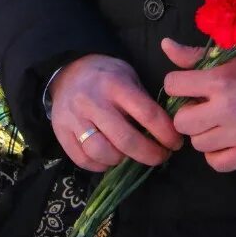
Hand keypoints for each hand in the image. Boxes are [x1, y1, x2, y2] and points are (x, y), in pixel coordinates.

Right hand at [48, 54, 181, 171]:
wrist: (69, 70)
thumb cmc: (107, 76)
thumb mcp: (129, 77)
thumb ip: (143, 102)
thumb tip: (166, 132)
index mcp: (115, 85)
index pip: (147, 114)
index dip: (166, 134)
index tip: (175, 144)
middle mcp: (93, 102)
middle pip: (125, 139)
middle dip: (149, 154)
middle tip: (160, 157)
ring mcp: (74, 118)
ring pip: (101, 153)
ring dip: (122, 161)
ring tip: (131, 156)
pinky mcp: (61, 132)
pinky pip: (82, 160)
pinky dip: (100, 166)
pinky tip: (110, 159)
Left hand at [160, 38, 235, 172]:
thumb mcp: (235, 54)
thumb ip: (196, 55)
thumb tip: (165, 45)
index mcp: (219, 80)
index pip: (173, 85)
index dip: (177, 85)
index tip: (189, 86)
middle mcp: (225, 109)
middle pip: (181, 121)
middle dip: (188, 113)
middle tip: (202, 108)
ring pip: (197, 143)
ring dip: (203, 134)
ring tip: (218, 123)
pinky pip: (216, 163)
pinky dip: (216, 154)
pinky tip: (225, 141)